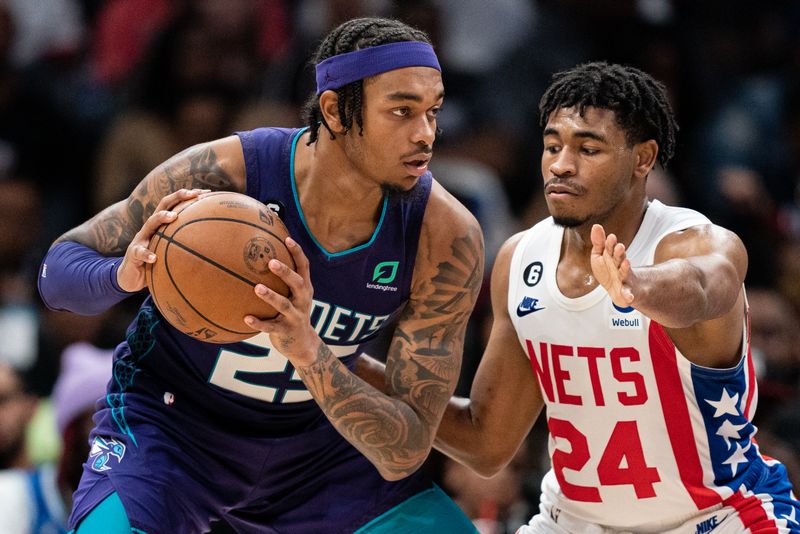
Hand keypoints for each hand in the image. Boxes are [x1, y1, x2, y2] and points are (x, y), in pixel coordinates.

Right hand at [116, 188, 207, 291]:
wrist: (131, 276)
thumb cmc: (157, 262)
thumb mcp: (173, 251)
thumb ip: (188, 246)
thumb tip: (217, 248)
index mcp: (162, 225)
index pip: (175, 204)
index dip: (189, 196)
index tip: (206, 192)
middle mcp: (151, 227)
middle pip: (163, 205)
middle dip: (178, 196)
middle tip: (193, 194)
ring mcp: (141, 239)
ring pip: (149, 223)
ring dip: (161, 218)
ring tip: (173, 216)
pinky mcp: (133, 254)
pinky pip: (139, 252)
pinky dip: (146, 254)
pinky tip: (154, 258)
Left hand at [244, 237, 321, 366]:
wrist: (303, 344)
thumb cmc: (292, 313)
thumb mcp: (293, 296)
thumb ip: (284, 280)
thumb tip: (260, 256)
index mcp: (305, 289)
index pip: (304, 267)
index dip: (297, 252)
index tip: (287, 238)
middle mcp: (303, 301)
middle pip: (297, 283)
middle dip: (285, 272)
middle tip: (270, 262)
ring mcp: (295, 317)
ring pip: (284, 305)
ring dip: (271, 296)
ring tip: (257, 288)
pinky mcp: (286, 331)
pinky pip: (270, 327)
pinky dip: (259, 323)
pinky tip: (246, 318)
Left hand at [590, 224, 634, 307]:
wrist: (618, 290)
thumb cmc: (608, 270)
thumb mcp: (600, 256)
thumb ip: (599, 242)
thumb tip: (596, 226)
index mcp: (612, 257)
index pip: (610, 249)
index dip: (610, 244)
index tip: (611, 237)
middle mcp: (619, 266)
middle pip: (619, 259)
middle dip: (619, 253)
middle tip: (619, 247)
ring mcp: (624, 279)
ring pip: (625, 273)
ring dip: (625, 268)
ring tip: (626, 263)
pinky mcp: (626, 292)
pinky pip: (628, 294)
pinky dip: (629, 295)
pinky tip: (629, 297)